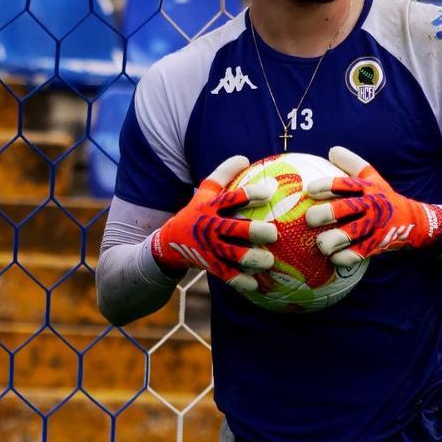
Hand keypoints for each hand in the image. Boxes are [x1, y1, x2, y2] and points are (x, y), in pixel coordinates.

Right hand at [151, 155, 278, 293]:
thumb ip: (222, 174)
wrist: (169, 243)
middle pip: (232, 228)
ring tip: (268, 261)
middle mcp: (208, 227)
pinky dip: (239, 281)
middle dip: (252, 231)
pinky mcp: (210, 265)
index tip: (269, 191)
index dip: (249, 194)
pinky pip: (226, 275)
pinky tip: (255, 284)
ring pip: (231, 254)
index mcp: (209, 206)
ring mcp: (209, 248)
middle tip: (273, 233)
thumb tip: (244, 157)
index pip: (230, 197)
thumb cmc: (196, 212)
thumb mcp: (204, 192)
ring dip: (250, 259)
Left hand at [304, 146, 441, 267]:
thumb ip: (353, 164)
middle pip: (343, 209)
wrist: (414, 223)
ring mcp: (374, 227)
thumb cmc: (385, 198)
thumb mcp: (374, 178)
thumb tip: (332, 150)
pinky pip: (353, 255)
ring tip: (320, 243)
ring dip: (328, 241)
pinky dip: (340, 257)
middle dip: (322, 214)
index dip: (325, 186)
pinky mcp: (375, 246)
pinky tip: (333, 256)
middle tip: (310, 219)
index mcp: (369, 188)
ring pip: (346, 235)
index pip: (345, 184)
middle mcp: (372, 206)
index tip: (310, 190)